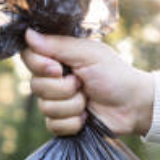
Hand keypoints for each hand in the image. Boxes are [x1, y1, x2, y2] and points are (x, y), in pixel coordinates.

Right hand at [21, 29, 154, 136]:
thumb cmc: (114, 74)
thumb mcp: (88, 54)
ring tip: (88, 100)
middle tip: (82, 84)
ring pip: (45, 108)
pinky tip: (87, 117)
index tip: (58, 68)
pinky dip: (74, 122)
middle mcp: (53, 79)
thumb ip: (58, 45)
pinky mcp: (62, 123)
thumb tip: (27, 34)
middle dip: (63, 89)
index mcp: (57, 58)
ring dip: (73, 105)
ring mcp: (56, 102)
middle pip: (35, 86)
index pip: (29, 57)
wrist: (132, 105)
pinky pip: (54, 126)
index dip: (40, 66)